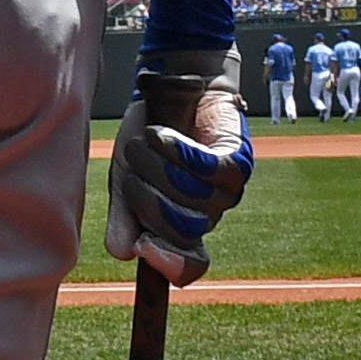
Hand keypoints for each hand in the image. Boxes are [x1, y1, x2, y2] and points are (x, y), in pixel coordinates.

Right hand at [105, 49, 251, 288]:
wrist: (166, 93)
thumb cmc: (147, 140)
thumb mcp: (126, 179)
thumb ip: (124, 216)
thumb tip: (122, 253)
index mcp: (179, 228)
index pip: (188, 266)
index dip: (170, 264)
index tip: (143, 247)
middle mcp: (206, 215)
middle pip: (181, 229)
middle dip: (146, 196)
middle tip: (132, 165)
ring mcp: (226, 191)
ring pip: (191, 195)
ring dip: (156, 163)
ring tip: (146, 141)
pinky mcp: (238, 162)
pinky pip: (209, 168)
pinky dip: (178, 150)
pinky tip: (163, 134)